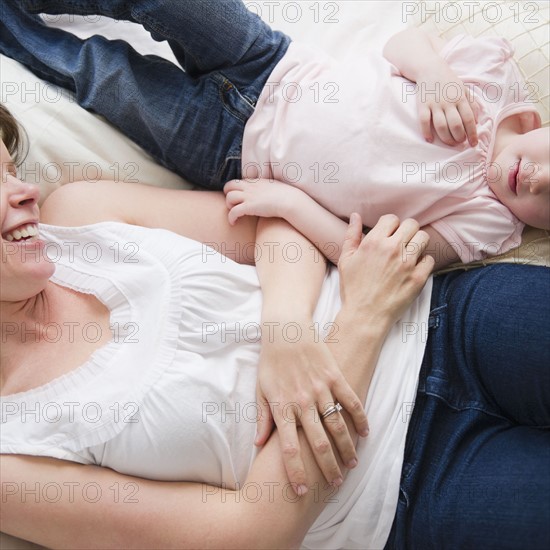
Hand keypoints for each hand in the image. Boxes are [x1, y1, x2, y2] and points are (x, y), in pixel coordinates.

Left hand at [223, 178, 292, 224]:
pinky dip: (230, 218)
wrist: (290, 201)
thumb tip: (269, 193)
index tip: (239, 198)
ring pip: (229, 197)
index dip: (235, 190)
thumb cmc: (287, 196)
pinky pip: (233, 211)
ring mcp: (249, 196)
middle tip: (232, 204)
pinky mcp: (249, 207)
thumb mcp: (275, 187)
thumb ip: (268, 188)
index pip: (239, 181)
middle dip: (227, 194)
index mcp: (256, 181)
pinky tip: (234, 223)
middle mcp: (250, 187)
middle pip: (229, 185)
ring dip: (229, 206)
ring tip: (235, 213)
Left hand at [254, 319, 368, 494]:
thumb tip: (259, 443)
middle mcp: (303, 402)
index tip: (302, 491)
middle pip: (317, 443)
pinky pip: (351, 401)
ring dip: (346, 448)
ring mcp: (321, 389)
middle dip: (327, 468)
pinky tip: (365, 433)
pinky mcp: (335, 377)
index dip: (296, 472)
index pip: (289, 448)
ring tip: (352, 464)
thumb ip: (262, 417)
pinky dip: (360, 418)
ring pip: (337, 426)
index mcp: (282, 407)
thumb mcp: (261, 389)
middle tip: (334, 484)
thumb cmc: (271, 361)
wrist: (285, 330)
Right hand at [338, 213, 432, 326]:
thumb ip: (351, 235)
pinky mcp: (418, 278)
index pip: (392, 219)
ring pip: (424, 237)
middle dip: (407, 231)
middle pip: (411, 224)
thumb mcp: (346, 260)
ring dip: (417, 244)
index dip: (391, 226)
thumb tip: (356, 216)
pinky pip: (430, 259)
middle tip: (402, 243)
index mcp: (373, 242)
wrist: (364, 316)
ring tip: (409, 254)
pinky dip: (423, 263)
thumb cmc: (353, 289)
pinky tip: (413, 269)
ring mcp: (407, 264)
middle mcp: (392, 249)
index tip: (389, 236)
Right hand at [416, 65, 479, 146]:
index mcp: (460, 98)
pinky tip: (429, 139)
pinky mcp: (422, 105)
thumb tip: (476, 120)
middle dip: (459, 137)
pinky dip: (426, 132)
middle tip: (459, 142)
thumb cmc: (448, 81)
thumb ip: (471, 104)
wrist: (430, 68)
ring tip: (449, 143)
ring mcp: (435, 104)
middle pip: (455, 125)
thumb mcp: (464, 89)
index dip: (472, 133)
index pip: (469, 119)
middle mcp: (448, 102)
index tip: (474, 143)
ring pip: (441, 126)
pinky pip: (424, 121)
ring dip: (446, 138)